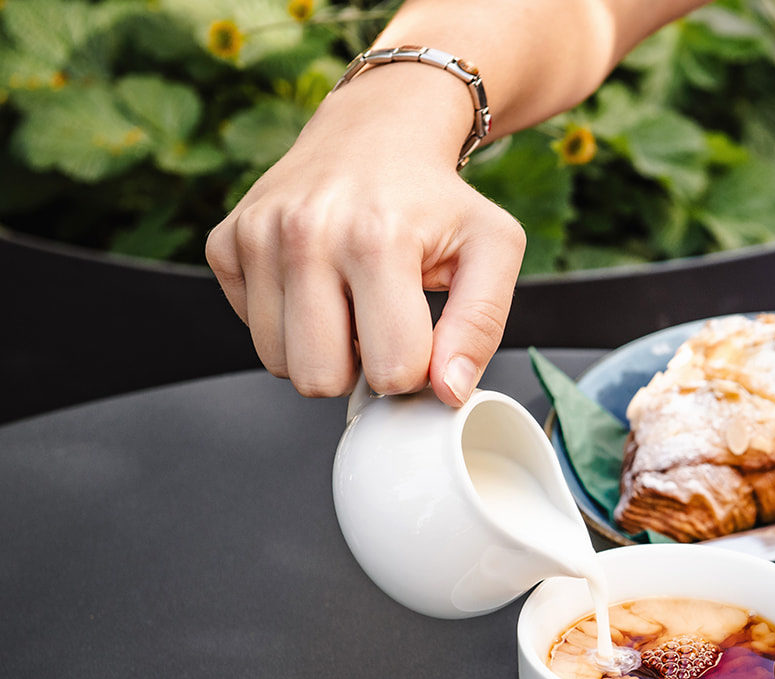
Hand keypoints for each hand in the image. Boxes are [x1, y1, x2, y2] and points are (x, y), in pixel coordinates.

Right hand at [206, 66, 524, 404]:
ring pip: (279, 363)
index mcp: (378, 238)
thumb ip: (481, 325)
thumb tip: (448, 392)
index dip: (416, 368)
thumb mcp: (493, 249)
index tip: (423, 332)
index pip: (391, 370)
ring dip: (321, 348)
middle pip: (320, 379)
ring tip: (351, 301)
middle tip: (382, 323)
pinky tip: (317, 282)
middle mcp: (305, 234)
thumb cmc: (438, 198)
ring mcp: (256, 236)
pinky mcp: (224, 241)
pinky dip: (286, 321)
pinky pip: (250, 330)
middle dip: (359, 369)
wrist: (376, 132)